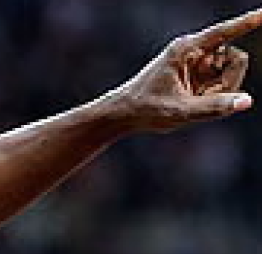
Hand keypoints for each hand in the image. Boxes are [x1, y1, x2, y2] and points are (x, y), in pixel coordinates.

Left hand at [106, 8, 261, 132]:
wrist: (124, 114)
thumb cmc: (146, 109)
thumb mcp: (179, 112)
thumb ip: (214, 108)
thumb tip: (246, 101)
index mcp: (186, 49)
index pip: (224, 32)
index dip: (247, 22)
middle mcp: (195, 51)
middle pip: (237, 58)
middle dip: (230, 81)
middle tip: (204, 99)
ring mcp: (200, 62)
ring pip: (233, 72)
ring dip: (222, 90)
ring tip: (194, 101)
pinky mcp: (201, 74)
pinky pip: (224, 83)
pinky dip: (216, 96)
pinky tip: (194, 101)